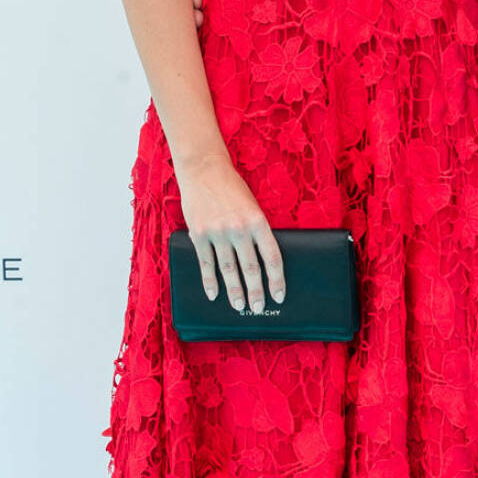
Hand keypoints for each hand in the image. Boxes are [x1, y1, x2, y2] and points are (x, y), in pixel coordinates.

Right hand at [175, 151, 284, 312]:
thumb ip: (257, 231)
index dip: (277, 280)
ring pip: (228, 270)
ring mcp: (217, 232)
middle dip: (256, 292)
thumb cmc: (232, 188)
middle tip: (258, 308)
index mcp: (258, 221)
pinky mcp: (199, 234)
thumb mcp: (253, 206)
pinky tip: (214, 294)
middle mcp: (239, 229)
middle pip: (250, 269)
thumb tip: (263, 262)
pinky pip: (206, 263)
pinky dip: (209, 281)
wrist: (204, 169)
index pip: (272, 257)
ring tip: (239, 306)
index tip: (279, 296)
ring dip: (234, 291)